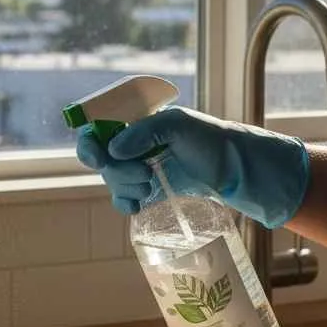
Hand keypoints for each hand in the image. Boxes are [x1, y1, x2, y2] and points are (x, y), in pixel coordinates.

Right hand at [76, 105, 309, 228]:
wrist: (236, 169)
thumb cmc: (210, 139)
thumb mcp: (178, 125)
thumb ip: (144, 131)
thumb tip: (112, 149)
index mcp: (135, 121)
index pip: (96, 127)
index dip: (89, 144)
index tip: (99, 159)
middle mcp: (132, 143)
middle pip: (100, 159)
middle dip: (117, 170)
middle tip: (144, 173)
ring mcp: (138, 167)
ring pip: (111, 180)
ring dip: (125, 186)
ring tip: (151, 184)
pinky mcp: (146, 190)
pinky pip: (122, 199)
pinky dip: (125, 203)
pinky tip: (137, 205)